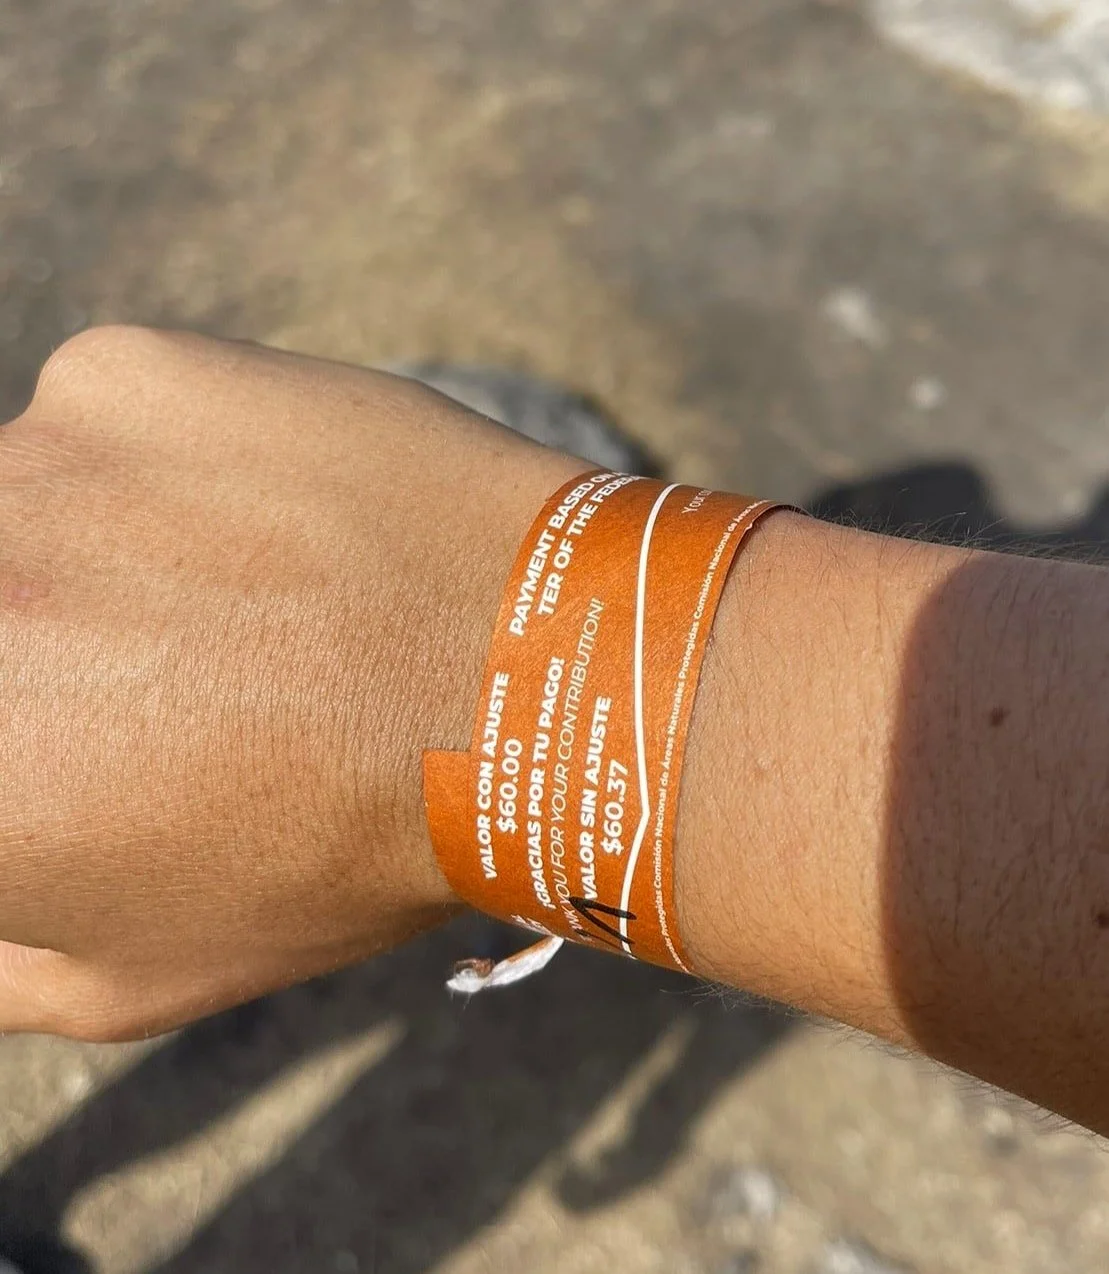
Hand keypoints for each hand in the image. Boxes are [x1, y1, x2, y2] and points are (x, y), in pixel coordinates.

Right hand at [0, 327, 581, 1038]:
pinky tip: (272, 524)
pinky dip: (162, 472)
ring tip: (238, 598)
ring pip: (24, 510)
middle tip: (159, 668)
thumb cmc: (337, 851)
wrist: (521, 685)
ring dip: (93, 553)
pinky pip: (105, 425)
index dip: (40, 741)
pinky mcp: (119, 373)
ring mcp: (27, 470)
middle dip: (47, 647)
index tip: (93, 740)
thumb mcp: (133, 978)